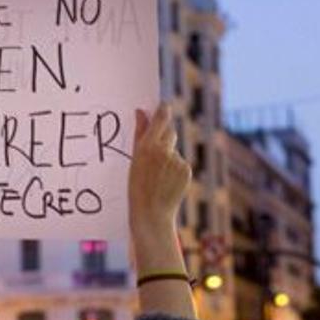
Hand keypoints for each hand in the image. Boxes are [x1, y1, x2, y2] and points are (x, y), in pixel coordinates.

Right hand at [128, 104, 189, 260]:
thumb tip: (141, 111)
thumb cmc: (136, 186)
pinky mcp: (186, 170)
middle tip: (155, 150)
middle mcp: (164, 151)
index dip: (163, 110)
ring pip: (174, 150)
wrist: (150, 214)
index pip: (161, 118)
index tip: (163, 105)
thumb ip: (140, 133)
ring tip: (158, 175)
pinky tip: (166, 181)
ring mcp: (177, 161)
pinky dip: (175, 169)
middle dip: (164, 136)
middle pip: (170, 132)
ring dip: (168, 156)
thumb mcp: (134, 159)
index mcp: (147, 146)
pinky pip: (180, 163)